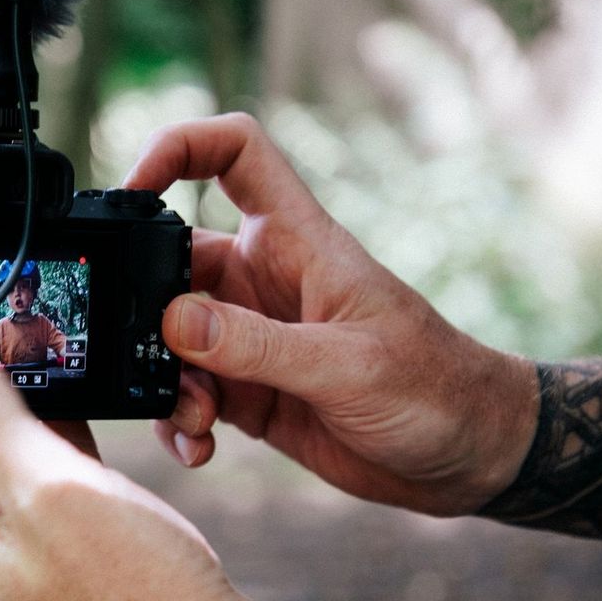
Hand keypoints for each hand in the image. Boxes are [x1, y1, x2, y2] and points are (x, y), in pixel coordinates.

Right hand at [123, 112, 537, 515]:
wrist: (466, 456)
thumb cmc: (433, 387)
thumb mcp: (346, 365)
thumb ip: (257, 346)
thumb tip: (172, 319)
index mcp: (296, 241)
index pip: (235, 153)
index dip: (180, 144)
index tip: (135, 186)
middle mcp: (263, 277)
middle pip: (174, 258)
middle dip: (145, 302)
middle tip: (142, 348)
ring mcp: (250, 334)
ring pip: (169, 332)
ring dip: (165, 376)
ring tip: (195, 417)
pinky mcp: (246, 387)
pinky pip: (187, 390)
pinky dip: (178, 417)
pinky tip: (199, 444)